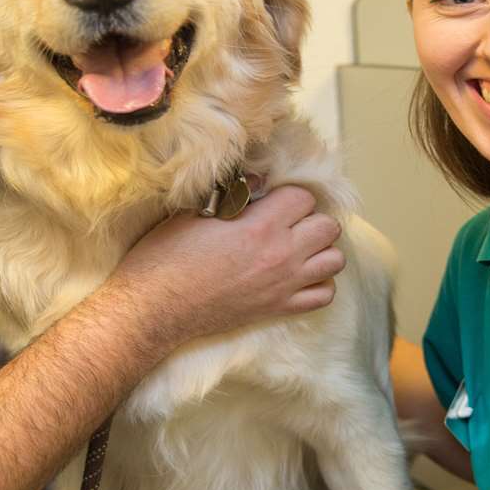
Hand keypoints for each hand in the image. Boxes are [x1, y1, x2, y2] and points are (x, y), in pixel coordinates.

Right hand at [109, 184, 343, 345]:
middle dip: (311, 219)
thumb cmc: (167, 257)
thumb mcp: (194, 213)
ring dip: (320, 250)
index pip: (304, 198)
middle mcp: (281, 255)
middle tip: (287, 222)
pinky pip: (323, 295)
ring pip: (334, 261)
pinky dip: (318, 283)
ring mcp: (283, 285)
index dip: (290, 196)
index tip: (273, 201)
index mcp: (260, 226)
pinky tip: (299, 276)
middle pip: (328, 227)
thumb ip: (233, 195)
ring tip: (297, 247)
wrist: (155, 308)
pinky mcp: (278, 309)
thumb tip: (259, 179)